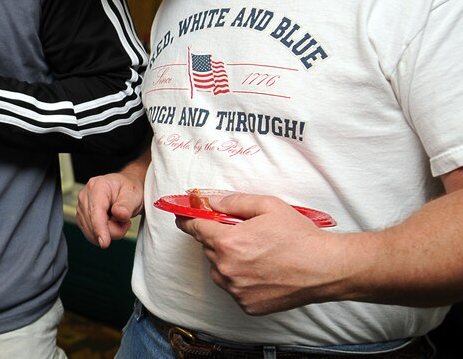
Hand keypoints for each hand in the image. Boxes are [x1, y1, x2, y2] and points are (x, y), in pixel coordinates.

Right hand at [76, 172, 143, 247]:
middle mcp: (85, 196)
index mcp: (97, 186)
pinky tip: (111, 223)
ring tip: (118, 220)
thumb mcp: (134, 194)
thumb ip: (127, 205)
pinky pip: (90, 234)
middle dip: (113, 230)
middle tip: (126, 221)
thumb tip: (119, 214)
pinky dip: (103, 233)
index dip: (100, 228)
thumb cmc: (130, 190)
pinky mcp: (81, 217)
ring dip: (109, 232)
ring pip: (91, 232)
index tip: (104, 243)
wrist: (126, 190)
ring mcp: (81, 207)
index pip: (95, 211)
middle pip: (93, 224)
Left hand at [176, 193, 340, 314]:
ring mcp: (236, 290)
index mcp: (227, 242)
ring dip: (227, 261)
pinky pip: (234, 288)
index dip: (188, 220)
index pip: (195, 228)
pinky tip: (261, 272)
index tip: (182, 217)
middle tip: (241, 234)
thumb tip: (211, 202)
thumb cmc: (299, 236)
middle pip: (208, 249)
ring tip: (255, 254)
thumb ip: (234, 202)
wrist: (326, 268)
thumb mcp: (268, 206)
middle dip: (218, 239)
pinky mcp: (247, 305)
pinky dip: (241, 280)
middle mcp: (227, 268)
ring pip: (219, 270)